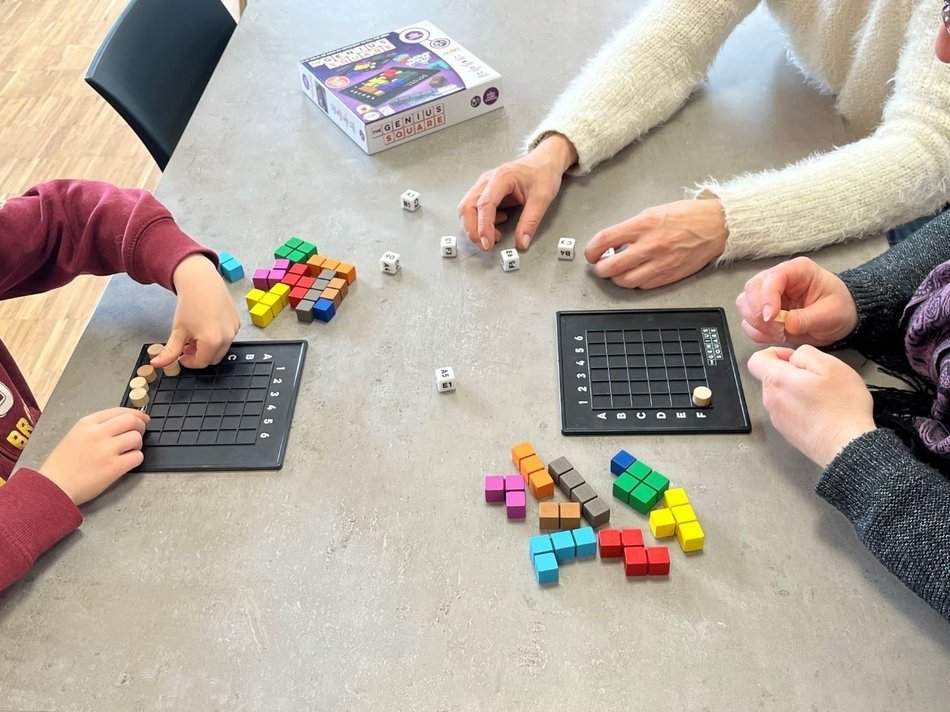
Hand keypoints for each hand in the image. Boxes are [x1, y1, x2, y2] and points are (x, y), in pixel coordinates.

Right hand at [39, 408, 149, 504]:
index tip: (142, 418)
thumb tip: (121, 424)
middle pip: (132, 421)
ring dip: (137, 445)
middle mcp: (98, 433)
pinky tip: (127, 463)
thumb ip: (95, 428)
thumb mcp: (74, 436)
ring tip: (128, 452)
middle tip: (139, 434)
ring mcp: (107, 449)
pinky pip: (138, 457)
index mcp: (87, 424)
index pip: (119, 411)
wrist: (53, 487)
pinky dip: (136, 459)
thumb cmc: (62, 465)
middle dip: (140, 427)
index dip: (135, 414)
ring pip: (136, 438)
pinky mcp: (114, 466)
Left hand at [150, 255, 239, 369]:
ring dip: (209, 347)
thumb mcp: (178, 330)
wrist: (201, 281)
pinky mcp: (237, 323)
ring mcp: (233, 330)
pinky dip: (217, 337)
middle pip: (212, 359)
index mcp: (212, 341)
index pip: (200, 363)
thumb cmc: (190, 303)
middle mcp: (226, 337)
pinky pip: (227, 338)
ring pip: (221, 349)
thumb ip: (169, 351)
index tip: (181, 354)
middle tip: (188, 344)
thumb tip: (158, 364)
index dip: (188, 361)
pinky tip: (207, 325)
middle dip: (199, 355)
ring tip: (197, 333)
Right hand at [458, 133, 576, 250]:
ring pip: (467, 208)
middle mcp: (487, 180)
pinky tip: (497, 224)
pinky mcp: (485, 192)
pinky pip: (474, 209)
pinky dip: (481, 222)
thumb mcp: (542, 198)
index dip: (483, 226)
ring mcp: (484, 185)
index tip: (488, 243)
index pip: (484, 204)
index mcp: (501, 177)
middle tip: (486, 246)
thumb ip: (531, 221)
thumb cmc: (543, 174)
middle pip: (467, 206)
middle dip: (473, 229)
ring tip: (493, 238)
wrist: (544, 161)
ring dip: (474, 227)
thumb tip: (521, 243)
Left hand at [584, 199, 728, 288]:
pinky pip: (643, 286)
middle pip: (610, 267)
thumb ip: (631, 228)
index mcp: (643, 224)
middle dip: (600, 268)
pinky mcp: (669, 276)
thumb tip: (612, 243)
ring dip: (616, 278)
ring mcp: (660, 263)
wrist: (717, 226)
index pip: (605, 240)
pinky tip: (636, 274)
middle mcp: (650, 245)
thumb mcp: (653, 212)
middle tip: (601, 266)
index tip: (591, 253)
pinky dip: (635, 283)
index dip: (591, 250)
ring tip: (618, 271)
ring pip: (625, 281)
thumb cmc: (687, 216)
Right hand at [736, 256, 857, 345]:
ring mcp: (768, 296)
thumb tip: (786, 323)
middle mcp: (778, 280)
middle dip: (758, 312)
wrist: (841, 320)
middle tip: (777, 328)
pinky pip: (748, 322)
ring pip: (744, 304)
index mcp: (797, 271)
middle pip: (751, 289)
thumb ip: (808, 318)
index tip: (771, 317)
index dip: (767, 297)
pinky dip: (757, 332)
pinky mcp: (763, 312)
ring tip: (779, 332)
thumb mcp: (831, 313)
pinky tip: (775, 335)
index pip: (772, 278)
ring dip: (756, 322)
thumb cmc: (839, 308)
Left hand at [747, 346, 875, 466]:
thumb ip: (805, 354)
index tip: (794, 357)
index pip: (757, 359)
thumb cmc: (841, 408)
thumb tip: (794, 356)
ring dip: (799, 391)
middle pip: (772, 377)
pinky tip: (822, 410)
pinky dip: (803, 407)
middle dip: (793, 373)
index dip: (776, 353)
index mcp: (776, 380)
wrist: (847, 446)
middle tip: (818, 378)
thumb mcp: (831, 365)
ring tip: (824, 396)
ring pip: (783, 395)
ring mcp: (778, 418)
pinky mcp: (787, 431)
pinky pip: (790, 411)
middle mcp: (771, 400)